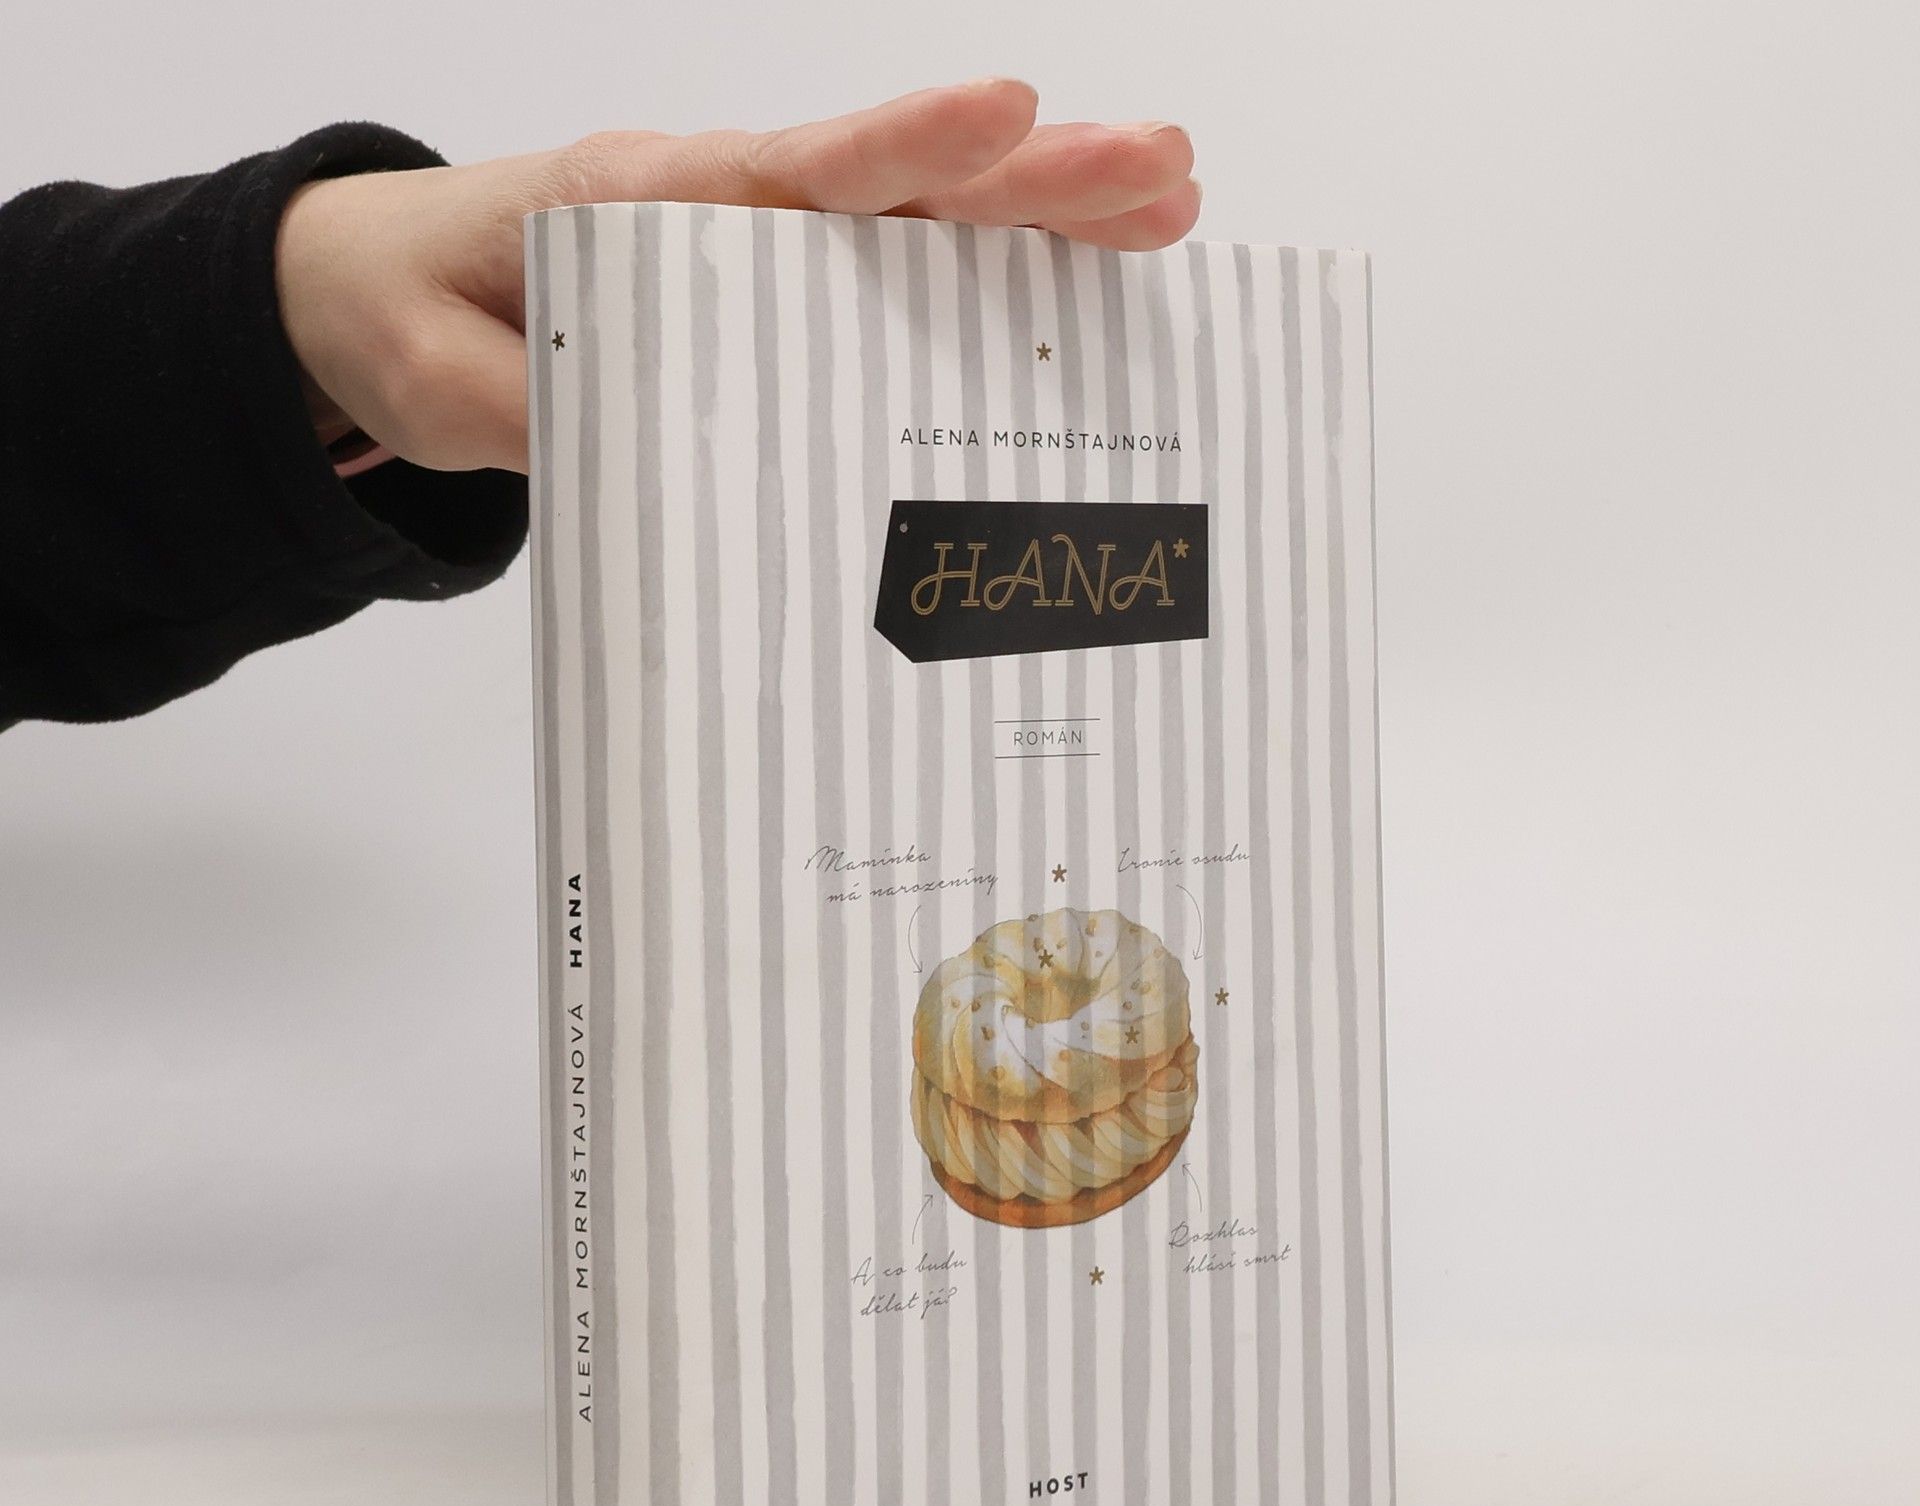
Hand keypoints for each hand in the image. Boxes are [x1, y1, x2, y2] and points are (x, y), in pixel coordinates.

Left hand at [275, 80, 1197, 475]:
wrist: (372, 290)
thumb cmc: (406, 312)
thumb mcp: (440, 381)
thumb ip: (535, 409)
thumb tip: (641, 441)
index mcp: (645, 205)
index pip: (792, 175)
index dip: (904, 147)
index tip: (1007, 114)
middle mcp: (722, 206)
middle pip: (896, 187)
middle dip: (1032, 175)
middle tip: (1160, 170)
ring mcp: (757, 240)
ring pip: (917, 220)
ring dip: (1040, 213)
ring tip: (1164, 205)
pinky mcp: (771, 284)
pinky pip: (892, 270)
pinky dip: (985, 266)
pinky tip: (1073, 275)